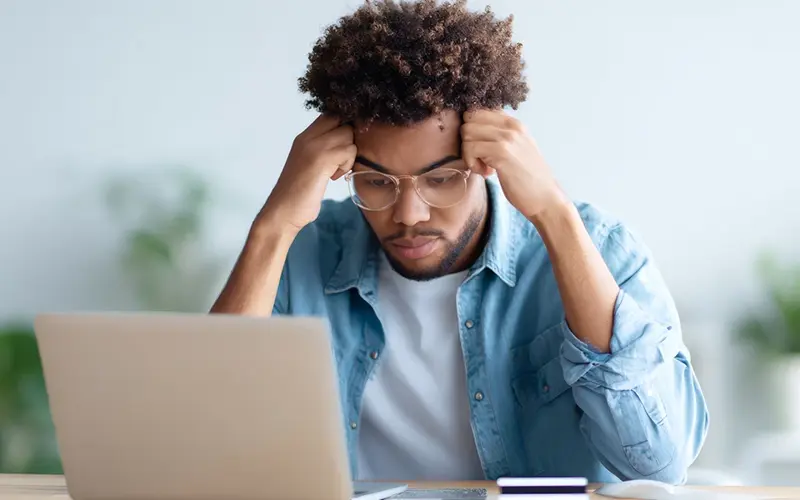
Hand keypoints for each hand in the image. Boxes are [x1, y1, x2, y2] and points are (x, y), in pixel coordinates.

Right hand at [260, 114, 356, 232]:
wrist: (282, 213)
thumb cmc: (298, 195)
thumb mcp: (310, 165)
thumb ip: (323, 149)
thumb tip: (348, 141)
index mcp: (304, 137)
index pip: (332, 114)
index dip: (344, 127)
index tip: (343, 149)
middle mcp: (308, 137)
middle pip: (342, 120)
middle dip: (348, 140)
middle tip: (339, 162)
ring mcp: (314, 146)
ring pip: (348, 134)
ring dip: (348, 155)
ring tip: (334, 171)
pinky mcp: (321, 159)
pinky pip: (349, 150)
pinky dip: (346, 165)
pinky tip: (333, 177)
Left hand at [461, 109, 568, 220]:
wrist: (545, 198)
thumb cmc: (528, 179)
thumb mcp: (517, 150)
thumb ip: (501, 137)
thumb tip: (474, 130)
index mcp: (514, 123)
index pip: (479, 110)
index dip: (472, 130)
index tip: (481, 148)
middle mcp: (512, 126)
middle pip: (469, 118)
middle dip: (467, 140)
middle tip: (480, 159)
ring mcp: (507, 137)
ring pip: (467, 132)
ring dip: (469, 153)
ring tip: (484, 167)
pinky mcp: (502, 152)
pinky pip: (470, 148)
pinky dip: (472, 163)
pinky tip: (487, 173)